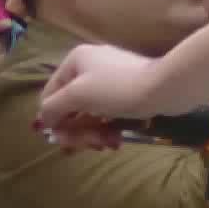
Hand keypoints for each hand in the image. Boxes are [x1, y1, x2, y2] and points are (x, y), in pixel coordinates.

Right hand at [33, 41, 189, 147]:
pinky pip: (108, 115)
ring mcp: (110, 81)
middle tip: (89, 146)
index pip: (50, 94)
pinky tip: (116, 141)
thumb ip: (54, 107)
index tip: (61, 139)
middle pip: (71, 107)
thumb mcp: (77, 95)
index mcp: (75, 61)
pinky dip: (108, 129)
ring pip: (90, 114)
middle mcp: (91, 67)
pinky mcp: (127, 95)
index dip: (52, 118)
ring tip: (108, 144)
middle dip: (78, 130)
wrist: (165, 88)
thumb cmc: (117, 88)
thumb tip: (43, 120)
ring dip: (94, 134)